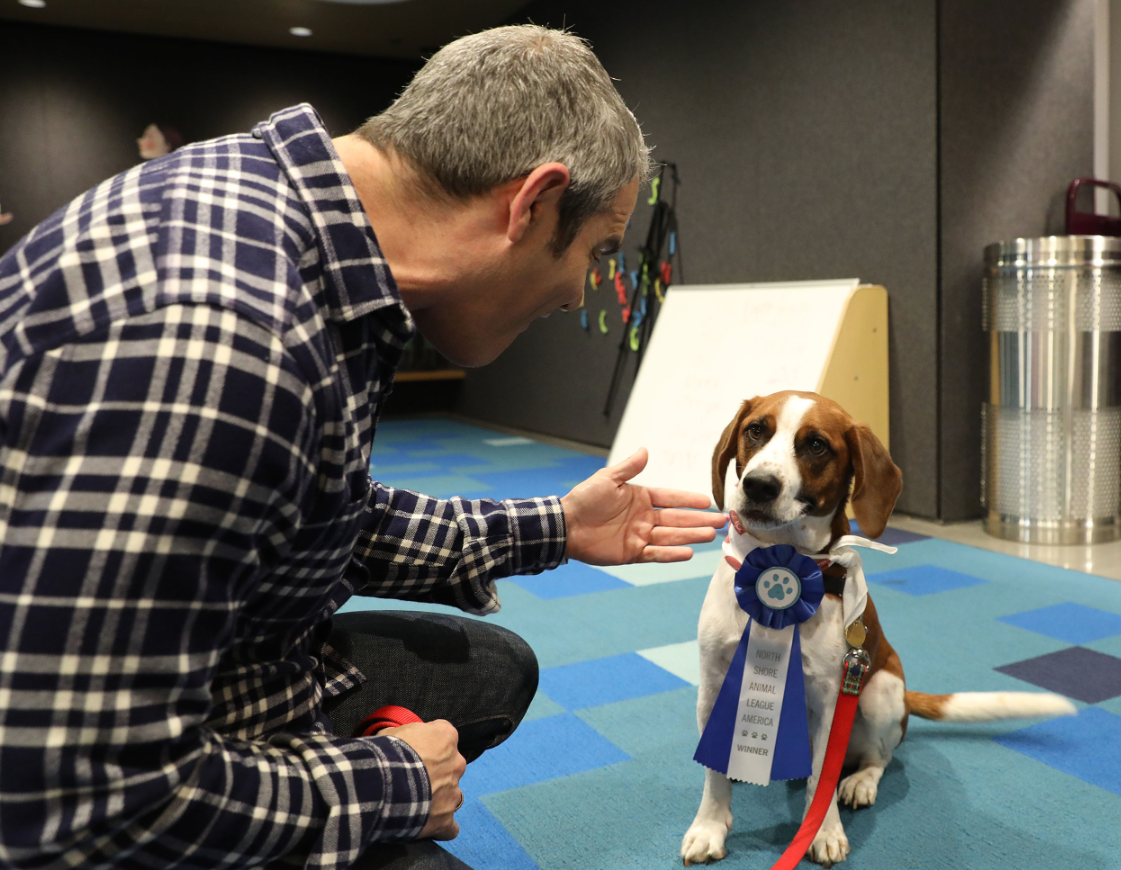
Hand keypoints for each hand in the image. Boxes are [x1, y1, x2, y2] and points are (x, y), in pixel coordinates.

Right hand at [382, 720, 465, 839]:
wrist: (383, 783)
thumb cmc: (388, 752)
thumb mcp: (394, 732)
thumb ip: (408, 736)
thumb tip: (403, 741)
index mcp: (446, 737)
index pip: (443, 737)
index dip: (427, 746)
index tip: (413, 752)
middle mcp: (456, 763)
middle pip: (450, 767)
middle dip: (435, 773)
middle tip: (412, 779)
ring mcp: (453, 793)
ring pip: (451, 796)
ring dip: (437, 799)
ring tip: (415, 805)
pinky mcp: (445, 819)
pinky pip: (450, 827)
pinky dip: (441, 827)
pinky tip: (427, 826)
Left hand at [560, 448, 725, 565]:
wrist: (566, 525)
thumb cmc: (585, 499)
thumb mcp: (608, 479)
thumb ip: (629, 467)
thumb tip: (645, 450)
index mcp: (640, 498)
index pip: (671, 498)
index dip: (689, 499)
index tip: (708, 501)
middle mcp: (644, 517)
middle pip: (677, 519)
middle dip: (699, 520)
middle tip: (721, 521)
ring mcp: (639, 536)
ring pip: (671, 536)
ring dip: (691, 536)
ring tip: (711, 535)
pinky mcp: (632, 553)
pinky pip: (656, 554)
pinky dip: (672, 554)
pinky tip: (689, 552)